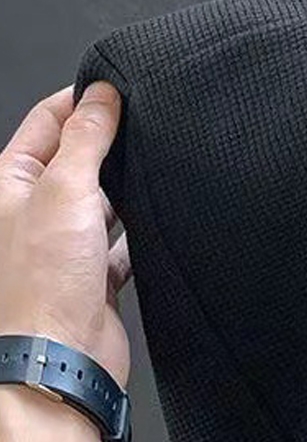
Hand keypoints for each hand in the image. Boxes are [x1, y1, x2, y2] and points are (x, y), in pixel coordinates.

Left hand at [0, 82, 131, 389]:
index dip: (81, 100)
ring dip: (126, 191)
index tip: (117, 86)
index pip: (46, 123)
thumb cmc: (44, 284)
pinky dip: (139, 236)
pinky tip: (158, 226)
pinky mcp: (94, 277)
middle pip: (76, 160)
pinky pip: (121, 246)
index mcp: (10, 184)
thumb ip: (87, 140)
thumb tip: (102, 97)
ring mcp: (65, 246)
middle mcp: (34, 213)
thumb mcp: (64, 190)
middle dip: (109, 144)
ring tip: (157, 173)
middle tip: (145, 125)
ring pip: (102, 202)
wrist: (64, 355)